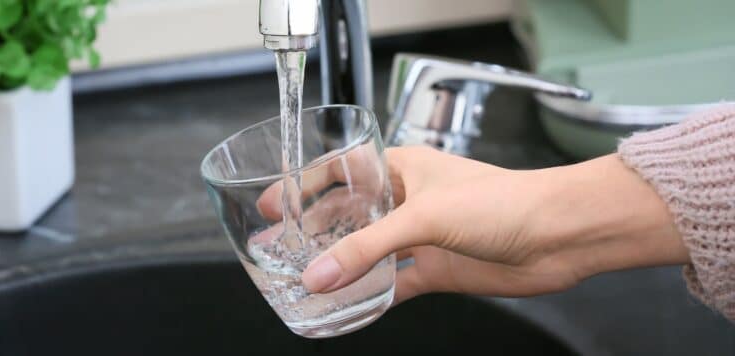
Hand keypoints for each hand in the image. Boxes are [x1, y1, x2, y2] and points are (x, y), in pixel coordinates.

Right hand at [299, 146, 689, 304]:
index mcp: (402, 168)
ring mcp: (421, 236)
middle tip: (279, 249)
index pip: (341, 171)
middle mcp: (408, 199)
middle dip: (314, 232)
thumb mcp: (423, 216)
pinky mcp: (436, 268)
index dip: (304, 187)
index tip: (273, 204)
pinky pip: (394, 284)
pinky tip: (349, 307)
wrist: (556, 236)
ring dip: (340, 265)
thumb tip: (319, 275)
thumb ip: (367, 248)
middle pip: (349, 215)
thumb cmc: (501, 201)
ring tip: (303, 279)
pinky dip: (372, 296)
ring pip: (369, 251)